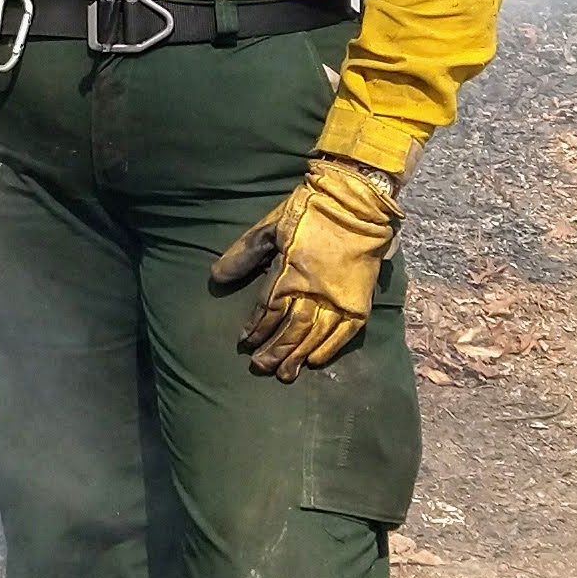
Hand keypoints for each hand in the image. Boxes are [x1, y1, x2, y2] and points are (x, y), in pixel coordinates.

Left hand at [208, 152, 401, 376]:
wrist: (358, 204)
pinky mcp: (359, 301)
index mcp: (290, 272)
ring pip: (315, 335)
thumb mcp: (271, 227)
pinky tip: (315, 361)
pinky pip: (344, 333)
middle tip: (260, 367)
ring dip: (297, 355)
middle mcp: (314, 291)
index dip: (255, 327)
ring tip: (284, 373)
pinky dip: (329, 349)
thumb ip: (244, 254)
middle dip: (274, 350)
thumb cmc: (310, 212)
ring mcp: (339, 298)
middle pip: (291, 329)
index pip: (268, 309)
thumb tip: (217, 278)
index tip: (244, 341)